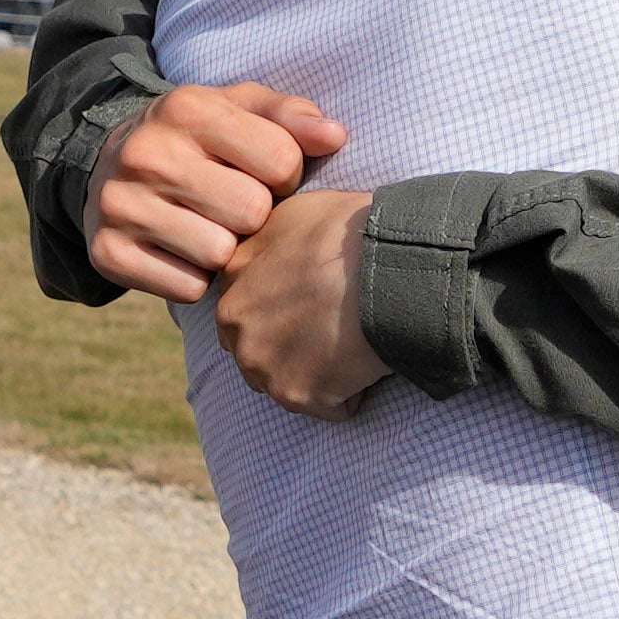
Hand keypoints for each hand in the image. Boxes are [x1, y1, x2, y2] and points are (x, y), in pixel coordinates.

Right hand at [90, 78, 342, 304]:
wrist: (106, 167)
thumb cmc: (196, 138)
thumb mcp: (239, 109)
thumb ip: (291, 116)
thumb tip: (335, 136)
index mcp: (188, 109)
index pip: (281, 161)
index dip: (284, 175)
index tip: (261, 174)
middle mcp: (148, 153)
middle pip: (251, 212)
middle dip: (254, 215)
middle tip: (233, 206)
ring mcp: (121, 205)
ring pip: (219, 255)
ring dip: (225, 249)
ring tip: (209, 226)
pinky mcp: (107, 252)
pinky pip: (187, 289)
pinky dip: (194, 278)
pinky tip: (183, 251)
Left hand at [211, 181, 380, 415]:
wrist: (386, 267)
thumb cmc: (350, 231)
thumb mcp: (293, 213)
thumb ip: (266, 242)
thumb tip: (273, 256)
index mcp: (231, 280)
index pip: (245, 308)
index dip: (283, 308)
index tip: (314, 303)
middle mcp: (234, 325)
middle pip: (259, 350)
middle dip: (292, 346)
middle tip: (336, 326)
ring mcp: (261, 363)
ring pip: (287, 381)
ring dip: (319, 372)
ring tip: (355, 344)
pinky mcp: (295, 394)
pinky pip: (328, 406)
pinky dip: (351, 394)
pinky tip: (368, 362)